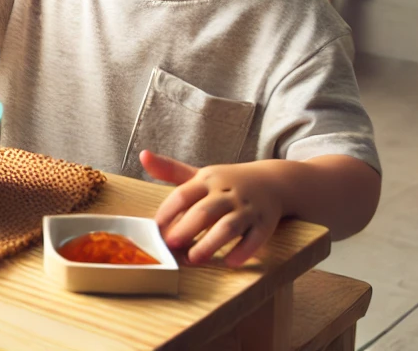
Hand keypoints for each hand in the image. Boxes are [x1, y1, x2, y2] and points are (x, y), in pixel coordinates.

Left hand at [144, 151, 281, 266]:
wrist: (274, 181)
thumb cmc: (228, 182)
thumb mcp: (200, 174)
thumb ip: (170, 169)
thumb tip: (143, 154)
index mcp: (208, 180)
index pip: (184, 194)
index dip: (167, 212)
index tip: (155, 229)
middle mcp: (227, 193)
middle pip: (204, 212)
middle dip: (186, 229)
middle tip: (170, 246)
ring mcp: (247, 208)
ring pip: (228, 227)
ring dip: (211, 243)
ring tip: (194, 259)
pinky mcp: (265, 223)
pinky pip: (255, 239)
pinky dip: (243, 251)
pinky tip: (230, 262)